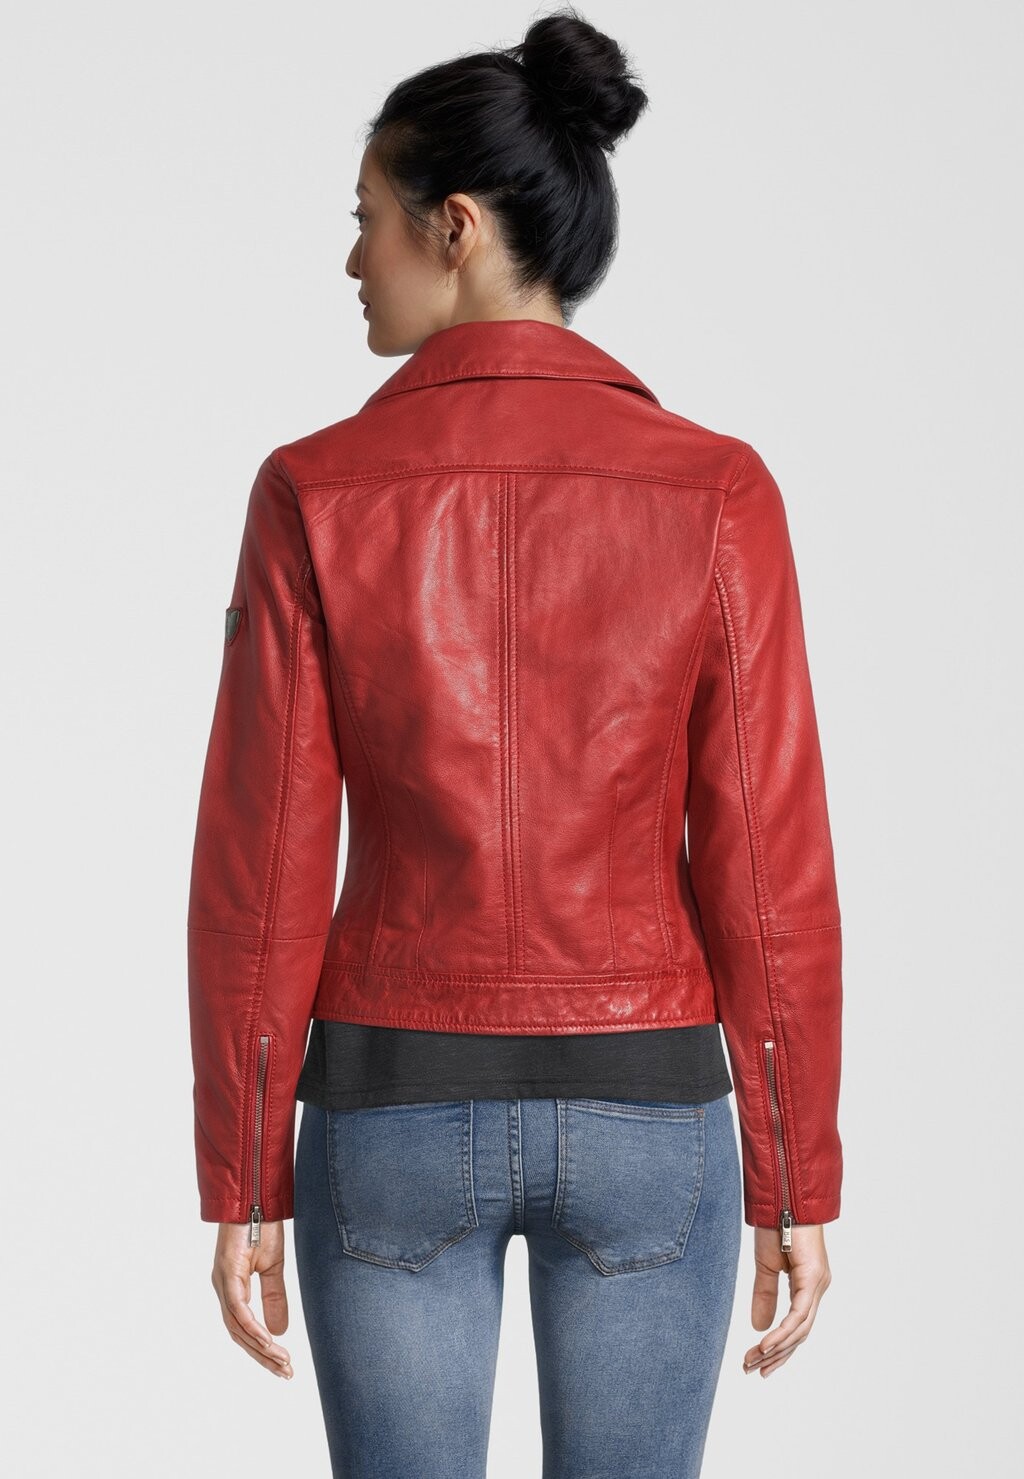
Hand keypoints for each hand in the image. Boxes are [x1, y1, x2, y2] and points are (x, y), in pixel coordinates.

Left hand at [211, 1219, 293, 1377]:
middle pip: (239, 1335)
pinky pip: (238, 1309)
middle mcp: (223, 1289)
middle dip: (263, 1357)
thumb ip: (275, 1297)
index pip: (244, 1330)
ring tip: (282, 1362)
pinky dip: (252, 1328)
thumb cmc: (262, 1225)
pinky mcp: (227, 1273)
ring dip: (260, 1348)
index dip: (262, 1350)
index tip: (283, 1366)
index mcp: (232, 1288)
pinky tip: (268, 1341)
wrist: (255, 1196)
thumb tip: (280, 1332)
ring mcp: (222, 1282)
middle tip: (286, 1373)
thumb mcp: (274, 1267)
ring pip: (237, 1328)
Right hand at [742, 1223, 831, 1377]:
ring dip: (777, 1348)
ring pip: (801, 1329)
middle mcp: (817, 1288)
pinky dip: (783, 1332)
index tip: (758, 1364)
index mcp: (807, 1286)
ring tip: (755, 1362)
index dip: (778, 1348)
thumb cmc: (776, 1225)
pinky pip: (799, 1314)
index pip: (796, 1327)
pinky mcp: (812, 1278)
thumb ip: (764, 1295)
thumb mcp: (765, 1266)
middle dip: (776, 1355)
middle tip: (753, 1371)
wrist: (782, 1197)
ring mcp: (818, 1284)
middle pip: (799, 1334)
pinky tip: (767, 1344)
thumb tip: (759, 1328)